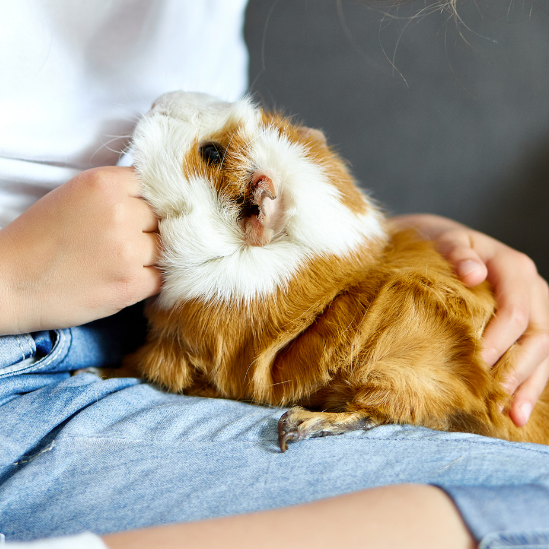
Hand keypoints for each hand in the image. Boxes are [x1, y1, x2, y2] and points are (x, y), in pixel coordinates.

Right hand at [0, 167, 160, 334]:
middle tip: (125, 242)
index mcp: (104, 184)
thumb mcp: (76, 195)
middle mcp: (120, 213)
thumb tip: (160, 198)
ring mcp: (128, 251)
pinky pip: (163, 277)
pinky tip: (127, 278)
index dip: (150, 202)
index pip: (156, 185)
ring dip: (151, 256)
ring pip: (166, 248)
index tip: (140, 215)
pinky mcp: (131, 284)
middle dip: (150, 230)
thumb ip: (117, 192)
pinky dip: (150, 279)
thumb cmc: (39, 238)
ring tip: (122, 262)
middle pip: (164, 217)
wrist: (10, 282)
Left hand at [392, 214, 548, 427]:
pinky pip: (536, 359)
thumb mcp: (444, 240)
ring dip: (528, 386)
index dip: (498, 341)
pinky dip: (527, 386)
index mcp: (514, 268)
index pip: (514, 312)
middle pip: (536, 336)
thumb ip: (457, 253)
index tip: (475, 364)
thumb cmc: (440, 244)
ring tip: (511, 416)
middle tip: (493, 397)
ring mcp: (535, 309)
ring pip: (542, 353)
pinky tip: (515, 411)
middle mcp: (532, 290)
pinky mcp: (528, 327)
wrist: (444, 245)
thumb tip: (472, 272)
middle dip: (516, 369)